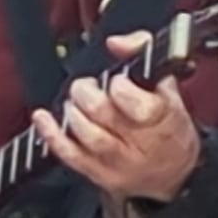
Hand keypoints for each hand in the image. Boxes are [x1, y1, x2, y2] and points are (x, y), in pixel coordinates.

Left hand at [35, 33, 203, 203]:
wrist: (175, 176)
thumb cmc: (170, 129)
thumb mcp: (169, 88)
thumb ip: (143, 54)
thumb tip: (116, 42)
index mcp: (163, 119)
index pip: (138, 104)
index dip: (120, 86)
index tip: (116, 79)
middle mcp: (141, 144)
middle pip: (104, 115)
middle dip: (87, 93)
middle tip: (86, 86)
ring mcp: (120, 163)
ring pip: (87, 136)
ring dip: (73, 112)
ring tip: (74, 102)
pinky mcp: (101, 175)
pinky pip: (71, 156)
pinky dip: (52, 135)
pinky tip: (43, 119)